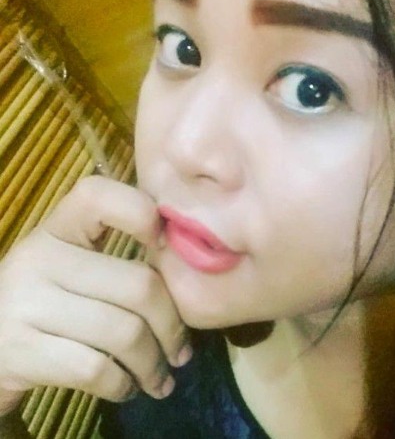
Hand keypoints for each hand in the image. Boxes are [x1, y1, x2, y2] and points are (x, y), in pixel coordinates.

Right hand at [0, 176, 189, 416]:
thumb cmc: (48, 297)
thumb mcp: (73, 263)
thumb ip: (117, 257)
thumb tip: (186, 271)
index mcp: (58, 227)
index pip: (99, 195)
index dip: (142, 214)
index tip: (164, 247)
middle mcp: (39, 257)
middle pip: (139, 286)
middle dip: (172, 327)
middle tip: (181, 351)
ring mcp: (25, 303)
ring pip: (125, 333)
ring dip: (153, 364)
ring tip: (161, 377)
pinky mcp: (19, 351)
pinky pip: (96, 369)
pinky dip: (123, 385)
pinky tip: (128, 387)